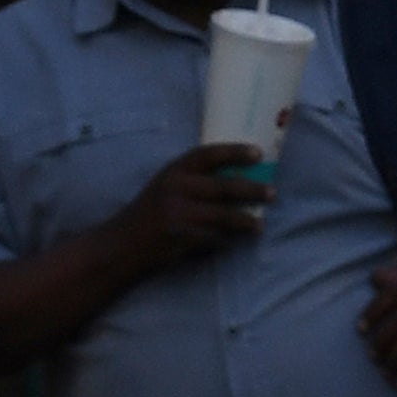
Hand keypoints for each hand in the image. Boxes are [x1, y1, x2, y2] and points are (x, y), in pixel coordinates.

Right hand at [121, 143, 269, 267]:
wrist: (123, 243)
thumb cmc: (151, 212)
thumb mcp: (166, 186)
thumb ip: (194, 179)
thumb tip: (240, 176)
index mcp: (173, 171)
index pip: (208, 155)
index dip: (235, 152)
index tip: (258, 153)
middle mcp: (176, 189)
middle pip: (224, 187)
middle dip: (253, 191)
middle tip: (272, 193)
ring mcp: (179, 214)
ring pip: (224, 216)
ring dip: (246, 221)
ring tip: (259, 225)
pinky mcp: (183, 238)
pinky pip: (215, 238)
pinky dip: (226, 240)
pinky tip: (233, 241)